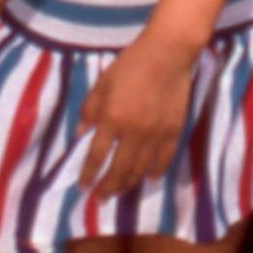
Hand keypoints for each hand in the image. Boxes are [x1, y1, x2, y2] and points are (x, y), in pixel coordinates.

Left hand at [80, 28, 196, 197]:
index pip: (96, 156)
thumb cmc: (131, 64)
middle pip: (119, 170)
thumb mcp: (102, 83)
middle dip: (107, 188)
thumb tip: (79, 134)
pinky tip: (148, 178)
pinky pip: (164, 160)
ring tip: (120, 190)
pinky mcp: (174, 132)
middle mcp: (133, 132)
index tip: (83, 187)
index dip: (88, 175)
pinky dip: (155, 173)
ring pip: (140, 170)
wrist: (168, 54)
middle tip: (101, 198)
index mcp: (112, 119)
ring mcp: (156, 134)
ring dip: (128, 184)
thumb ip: (89, 109)